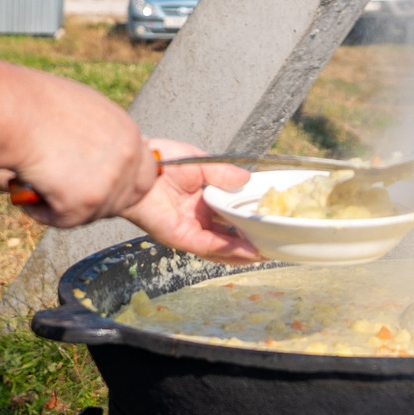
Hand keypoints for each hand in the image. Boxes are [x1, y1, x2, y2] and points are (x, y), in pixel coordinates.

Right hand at [4, 80, 156, 229]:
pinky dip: (41, 211)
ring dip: (63, 205)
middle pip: (122, 201)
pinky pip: (61, 220)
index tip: (102, 185)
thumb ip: (104, 136)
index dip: (125, 185)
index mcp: (129, 135)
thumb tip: (101, 151)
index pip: (146, 175)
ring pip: (89, 213)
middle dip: (95, 202)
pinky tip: (27, 193)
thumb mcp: (87, 112)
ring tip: (36, 184)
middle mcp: (126, 161)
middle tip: (66, 192)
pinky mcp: (82, 205)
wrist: (17, 113)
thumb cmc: (40, 105)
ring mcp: (107, 185)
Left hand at [118, 137, 260, 262]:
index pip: (231, 214)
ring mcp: (189, 229)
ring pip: (221, 247)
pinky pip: (208, 246)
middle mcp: (197, 217)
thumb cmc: (163, 161)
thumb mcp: (203, 164)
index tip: (269, 221)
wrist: (138, 167)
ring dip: (243, 251)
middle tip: (275, 244)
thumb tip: (247, 179)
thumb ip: (224, 174)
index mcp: (203, 200)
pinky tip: (246, 249)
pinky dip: (227, 248)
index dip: (249, 219)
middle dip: (251, 240)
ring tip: (266, 253)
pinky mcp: (180, 237)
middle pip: (228, 234)